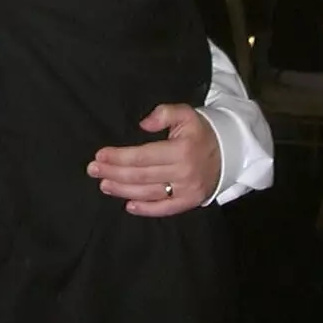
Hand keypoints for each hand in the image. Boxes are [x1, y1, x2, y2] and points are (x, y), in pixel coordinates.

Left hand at [88, 103, 220, 215]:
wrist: (229, 153)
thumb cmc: (199, 132)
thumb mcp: (186, 113)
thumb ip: (164, 113)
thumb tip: (144, 123)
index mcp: (181, 149)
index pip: (143, 156)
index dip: (119, 156)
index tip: (100, 155)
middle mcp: (184, 172)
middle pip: (141, 175)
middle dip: (114, 172)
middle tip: (93, 170)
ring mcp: (187, 190)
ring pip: (149, 193)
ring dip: (123, 190)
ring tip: (104, 184)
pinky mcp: (190, 201)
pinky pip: (166, 209)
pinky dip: (146, 209)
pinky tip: (128, 205)